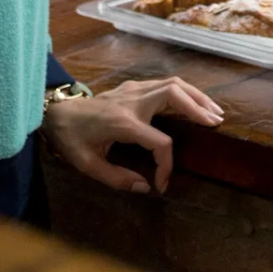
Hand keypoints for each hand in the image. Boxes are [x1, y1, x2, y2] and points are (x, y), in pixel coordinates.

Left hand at [41, 76, 222, 194]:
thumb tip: (144, 188)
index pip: (160, 142)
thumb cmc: (71, 140)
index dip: (166, 166)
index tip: (161, 184)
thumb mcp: (87, 165)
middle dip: (198, 108)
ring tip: (214, 111)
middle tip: (216, 123)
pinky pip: (165, 84)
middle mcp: (132, 101)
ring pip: (173, 83)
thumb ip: (117, 179)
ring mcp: (133, 90)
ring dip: (196, 96)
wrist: (56, 113)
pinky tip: (194, 103)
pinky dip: (185, 92)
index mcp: (123, 123)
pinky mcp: (133, 87)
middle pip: (174, 94)